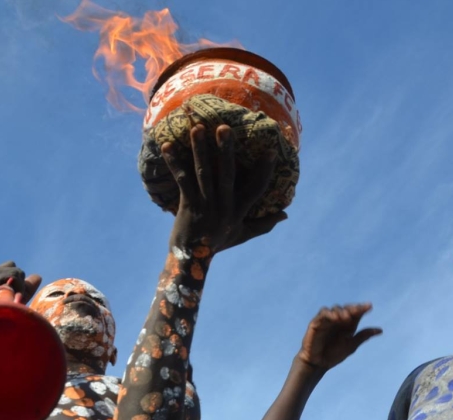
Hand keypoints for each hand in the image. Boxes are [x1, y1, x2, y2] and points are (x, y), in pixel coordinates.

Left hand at [162, 124, 285, 255]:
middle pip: (227, 173)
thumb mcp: (242, 234)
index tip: (271, 151)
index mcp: (238, 211)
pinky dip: (174, 162)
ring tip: (197, 128)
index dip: (264, 170)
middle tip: (224, 127)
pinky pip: (182, 180)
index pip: (256, 188)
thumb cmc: (218, 243)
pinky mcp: (188, 205)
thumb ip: (264, 224)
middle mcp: (223, 206)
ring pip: (203, 173)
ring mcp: (205, 204)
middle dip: (226, 149)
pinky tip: (167, 146)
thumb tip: (285, 215)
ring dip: (200, 149)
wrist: (192, 259)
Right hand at [295, 303, 381, 371]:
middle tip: (358, 310)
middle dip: (352, 308)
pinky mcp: (316, 323)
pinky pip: (323, 314)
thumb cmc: (334, 355)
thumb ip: (363, 336)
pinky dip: (329, 314)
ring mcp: (327, 320)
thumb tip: (381, 330)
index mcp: (347, 325)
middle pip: (346, 309)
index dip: (362, 308)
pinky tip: (336, 318)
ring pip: (335, 309)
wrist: (318, 364)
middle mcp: (338, 321)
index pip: (355, 313)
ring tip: (347, 317)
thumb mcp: (351, 345)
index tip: (369, 306)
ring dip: (342, 311)